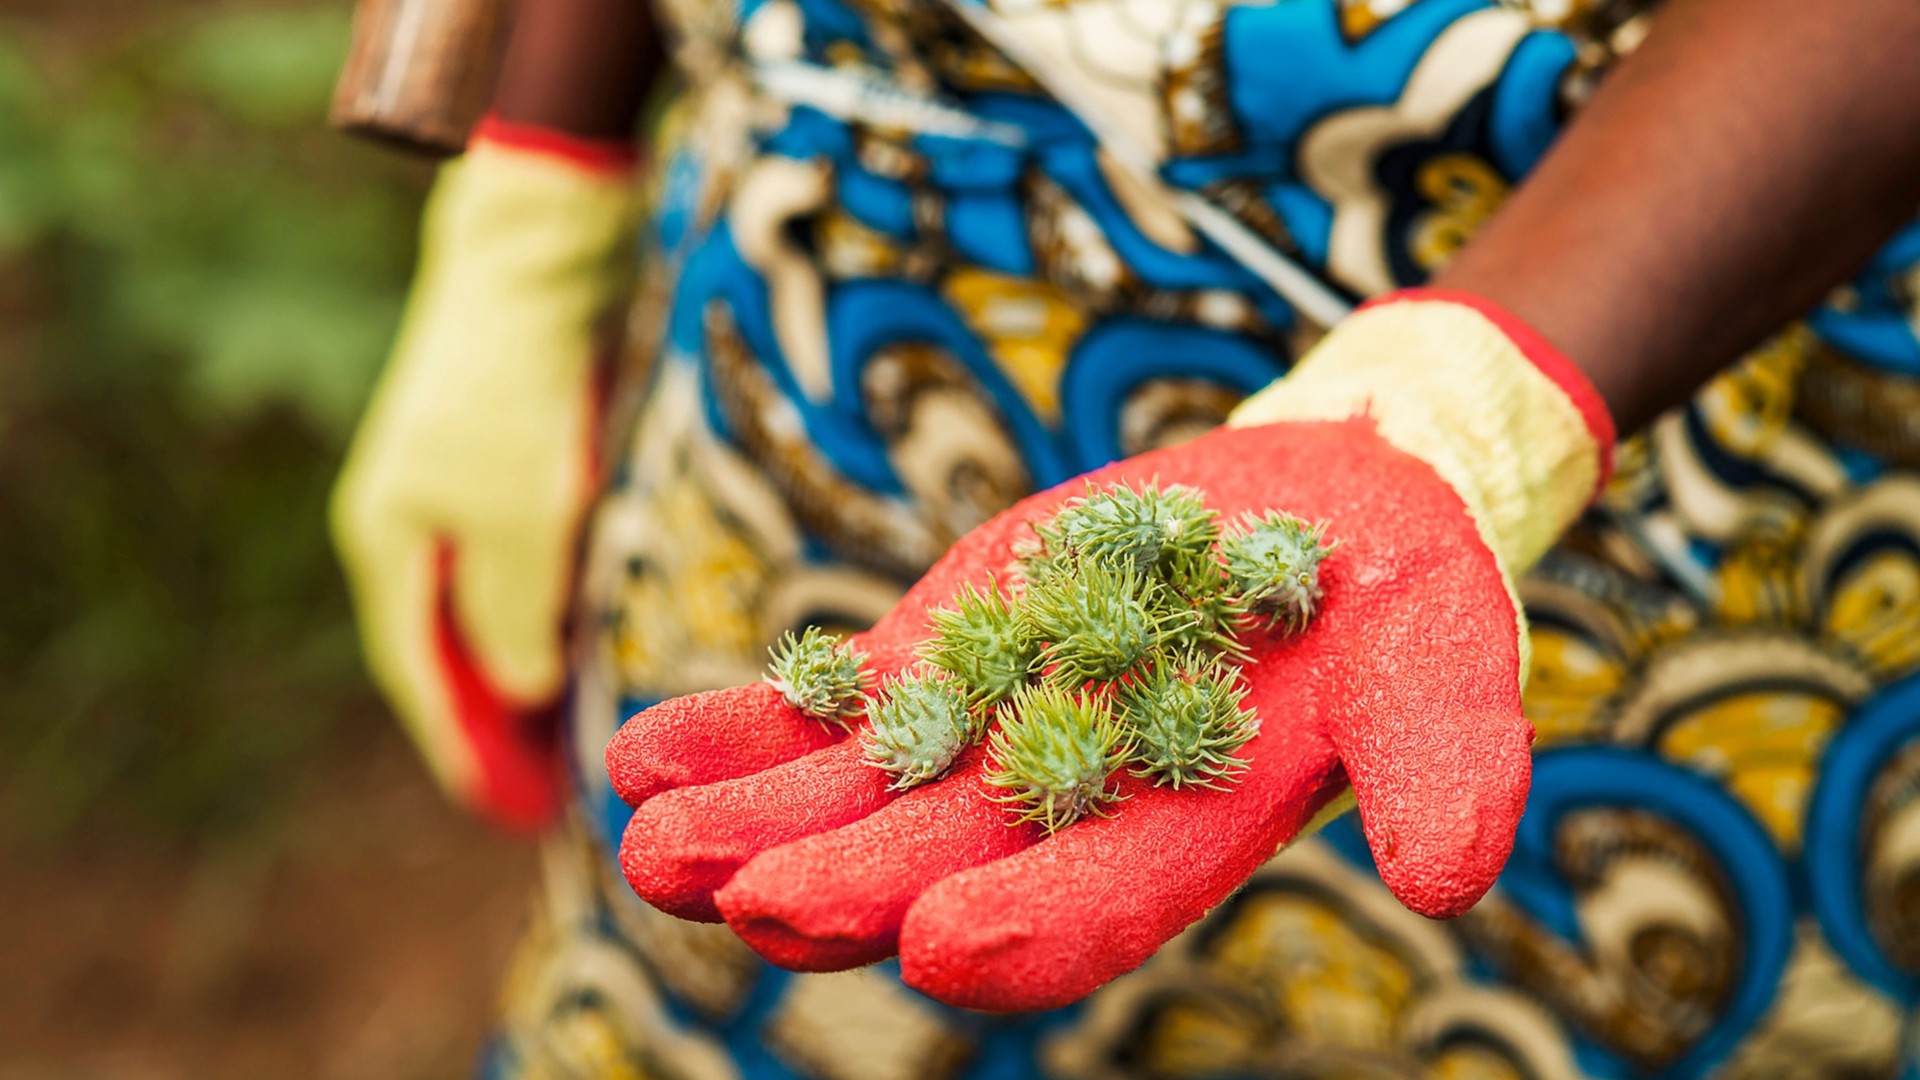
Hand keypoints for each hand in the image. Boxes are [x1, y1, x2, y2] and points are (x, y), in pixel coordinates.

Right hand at [333, 120, 635, 829]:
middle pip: (446, 647)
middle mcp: (409, 523)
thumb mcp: (519, 521)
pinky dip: (536, 614)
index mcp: (391, 544)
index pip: (424, 676)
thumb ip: (512, 614)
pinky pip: (510, 565)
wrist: (531, 261)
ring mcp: (448, 489)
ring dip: (515, 673)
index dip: (466, 748)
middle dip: (489, 722)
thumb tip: (519, 691)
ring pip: (480, 606)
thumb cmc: (519, 398)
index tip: (510, 814)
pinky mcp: (496, 460)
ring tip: (564, 735)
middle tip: (543, 791)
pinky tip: (574, 637)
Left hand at [607, 291, 1613, 1008]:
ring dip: (753, 823)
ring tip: (650, 843)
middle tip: (747, 902)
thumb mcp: (1445, 664)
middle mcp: (1068, 804)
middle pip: (942, 862)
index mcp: (1185, 829)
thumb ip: (1443, 766)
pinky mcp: (944, 658)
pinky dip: (743, 729)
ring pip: (856, 797)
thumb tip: (1453, 873)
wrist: (1326, 504)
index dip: (1027, 927)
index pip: (1099, 901)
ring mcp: (989, 733)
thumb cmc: (1402, 596)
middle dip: (844, 888)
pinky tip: (644, 754)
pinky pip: (830, 706)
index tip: (938, 940)